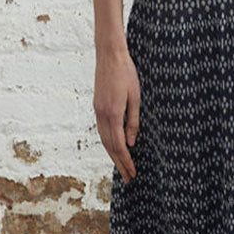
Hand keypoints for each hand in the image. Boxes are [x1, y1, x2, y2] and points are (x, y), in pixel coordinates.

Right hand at [93, 45, 140, 182]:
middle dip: (119, 163)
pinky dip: (108, 143)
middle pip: (110, 146)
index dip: (126, 161)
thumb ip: (133, 121)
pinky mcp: (97, 106)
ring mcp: (97, 111)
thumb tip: (132, 143)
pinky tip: (114, 148)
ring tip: (122, 168)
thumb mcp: (135, 97)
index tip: (133, 173)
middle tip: (128, 178)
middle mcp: (102, 115)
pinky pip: (102, 130)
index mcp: (113, 113)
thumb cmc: (126, 73)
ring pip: (104, 139)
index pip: (119, 145)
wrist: (109, 55)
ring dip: (113, 155)